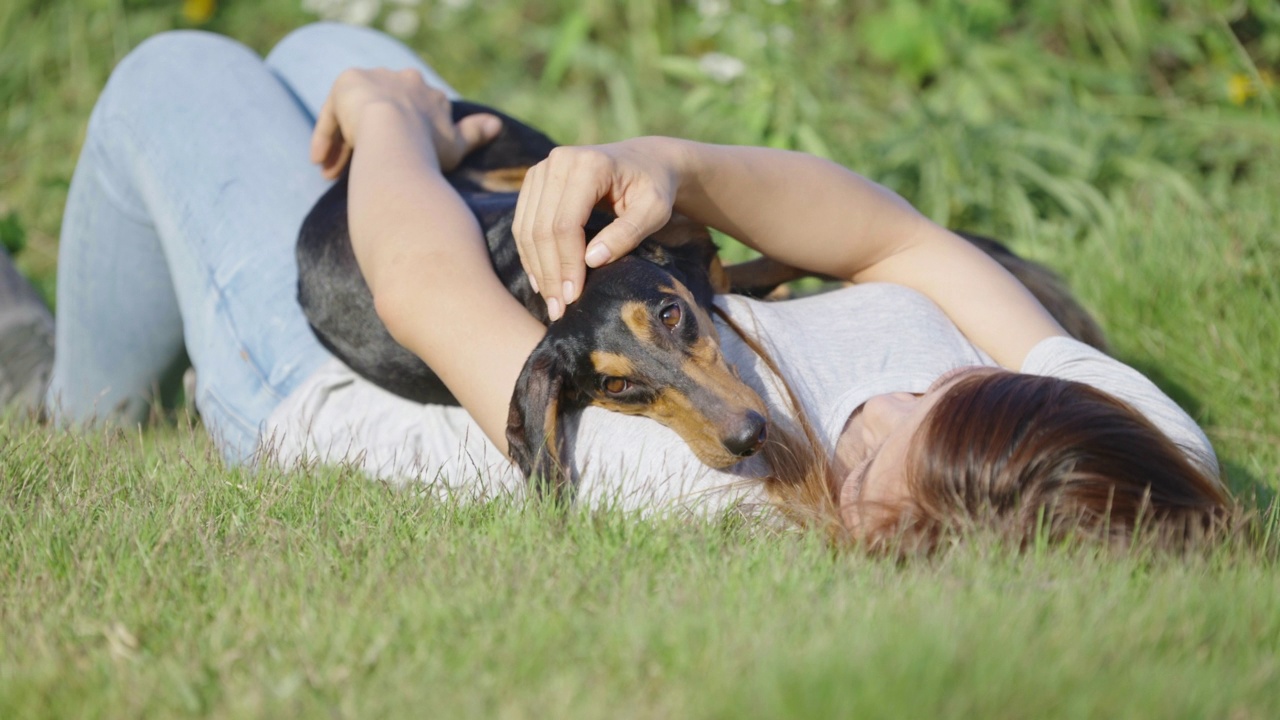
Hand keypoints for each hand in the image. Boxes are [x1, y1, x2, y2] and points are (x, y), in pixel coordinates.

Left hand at [310, 67, 500, 179]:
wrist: (398, 136)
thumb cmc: (429, 149)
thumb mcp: (456, 144)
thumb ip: (474, 133)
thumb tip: (496, 124)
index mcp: (427, 93)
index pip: (410, 112)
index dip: (400, 139)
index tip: (393, 163)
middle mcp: (402, 78)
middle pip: (381, 109)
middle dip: (369, 139)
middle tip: (357, 171)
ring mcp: (375, 78)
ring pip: (354, 113)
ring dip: (343, 144)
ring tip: (333, 174)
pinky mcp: (349, 82)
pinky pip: (333, 113)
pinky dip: (326, 138)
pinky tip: (322, 164)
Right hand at [512, 138, 680, 320]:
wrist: (645, 161)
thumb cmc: (654, 188)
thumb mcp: (654, 211)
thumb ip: (627, 233)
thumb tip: (591, 260)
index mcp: (589, 165)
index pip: (566, 224)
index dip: (567, 264)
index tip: (573, 297)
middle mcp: (558, 162)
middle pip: (541, 228)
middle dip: (549, 273)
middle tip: (558, 309)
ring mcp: (542, 170)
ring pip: (526, 228)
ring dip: (536, 268)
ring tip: (550, 301)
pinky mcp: (534, 181)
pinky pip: (523, 223)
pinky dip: (530, 255)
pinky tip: (541, 280)